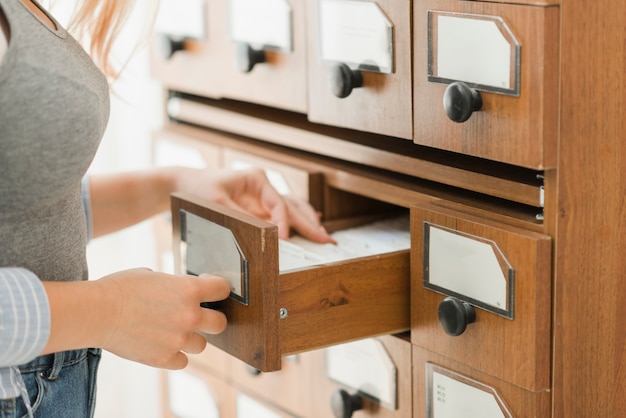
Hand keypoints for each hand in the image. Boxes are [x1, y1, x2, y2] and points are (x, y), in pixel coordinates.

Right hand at [96, 268, 229, 369]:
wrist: (97, 312)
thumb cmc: (120, 289)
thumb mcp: (153, 276)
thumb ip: (174, 286)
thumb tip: (180, 292)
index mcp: (189, 290)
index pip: (222, 289)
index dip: (218, 289)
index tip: (211, 291)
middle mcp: (189, 315)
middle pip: (220, 323)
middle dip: (212, 319)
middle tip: (201, 317)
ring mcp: (178, 339)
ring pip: (202, 345)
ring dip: (191, 339)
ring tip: (174, 332)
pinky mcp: (164, 358)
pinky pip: (182, 361)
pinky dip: (175, 355)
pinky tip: (163, 346)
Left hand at [176, 168, 334, 242]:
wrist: (186, 184)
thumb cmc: (199, 189)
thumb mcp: (216, 203)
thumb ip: (241, 217)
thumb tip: (264, 232)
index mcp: (256, 179)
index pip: (278, 203)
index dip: (284, 222)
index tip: (286, 240)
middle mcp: (263, 187)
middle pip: (292, 206)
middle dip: (309, 224)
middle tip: (326, 239)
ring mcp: (263, 197)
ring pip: (293, 208)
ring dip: (308, 222)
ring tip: (323, 235)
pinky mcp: (259, 207)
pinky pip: (284, 213)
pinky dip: (297, 220)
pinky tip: (311, 225)